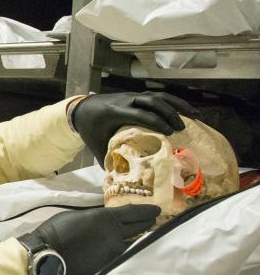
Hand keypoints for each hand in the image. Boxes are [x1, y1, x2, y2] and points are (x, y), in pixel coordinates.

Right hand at [28, 205, 159, 274]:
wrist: (48, 256)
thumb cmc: (56, 231)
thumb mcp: (77, 216)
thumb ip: (95, 218)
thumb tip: (104, 219)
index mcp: (106, 218)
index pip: (133, 213)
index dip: (147, 211)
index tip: (157, 209)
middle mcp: (115, 235)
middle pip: (139, 228)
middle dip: (148, 223)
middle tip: (155, 221)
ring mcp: (113, 252)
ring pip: (134, 245)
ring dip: (142, 240)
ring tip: (147, 237)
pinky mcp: (108, 266)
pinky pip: (123, 257)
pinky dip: (129, 252)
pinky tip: (131, 251)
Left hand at [71, 91, 197, 163]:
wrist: (80, 109)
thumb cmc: (89, 129)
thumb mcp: (96, 145)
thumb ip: (108, 159)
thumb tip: (122, 179)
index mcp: (114, 112)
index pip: (139, 114)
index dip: (155, 122)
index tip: (169, 133)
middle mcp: (125, 101)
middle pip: (152, 102)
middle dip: (169, 113)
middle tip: (182, 128)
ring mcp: (131, 96)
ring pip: (157, 96)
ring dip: (177, 105)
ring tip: (194, 116)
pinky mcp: (136, 95)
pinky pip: (157, 96)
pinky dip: (173, 102)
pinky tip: (187, 110)